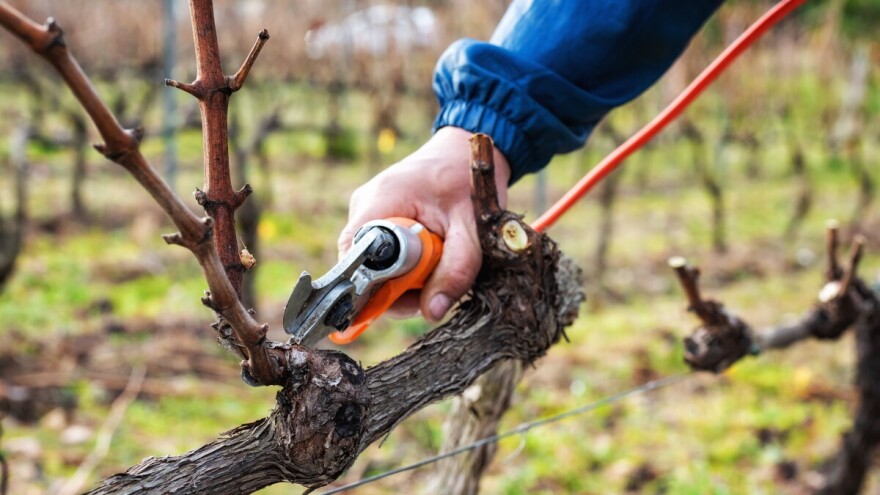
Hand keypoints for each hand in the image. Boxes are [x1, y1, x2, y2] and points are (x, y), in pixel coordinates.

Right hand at [338, 127, 510, 321]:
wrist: (464, 152)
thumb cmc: (469, 183)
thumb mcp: (472, 230)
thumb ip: (456, 271)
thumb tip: (432, 313)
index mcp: (381, 200)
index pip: (355, 257)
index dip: (374, 288)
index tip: (407, 300)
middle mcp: (364, 205)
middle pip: (362, 266)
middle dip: (395, 287)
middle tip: (432, 285)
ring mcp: (366, 210)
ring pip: (371, 263)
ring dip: (402, 277)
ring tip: (435, 265)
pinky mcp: (374, 216)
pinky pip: (378, 254)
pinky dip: (402, 265)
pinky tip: (426, 257)